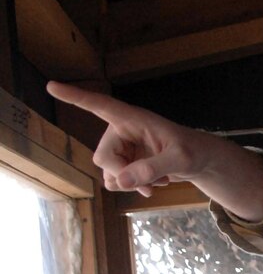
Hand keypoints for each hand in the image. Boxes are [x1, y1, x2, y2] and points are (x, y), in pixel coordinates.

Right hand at [47, 82, 262, 220]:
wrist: (198, 161)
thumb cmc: (193, 151)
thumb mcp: (181, 159)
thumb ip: (154, 168)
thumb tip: (121, 180)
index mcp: (131, 118)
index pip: (99, 105)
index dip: (75, 97)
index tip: (52, 86)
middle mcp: (120, 131)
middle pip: (102, 157)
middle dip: (122, 174)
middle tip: (150, 184)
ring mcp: (120, 149)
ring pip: (108, 172)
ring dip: (130, 183)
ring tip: (157, 181)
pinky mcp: (124, 163)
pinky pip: (116, 181)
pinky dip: (132, 187)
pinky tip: (153, 184)